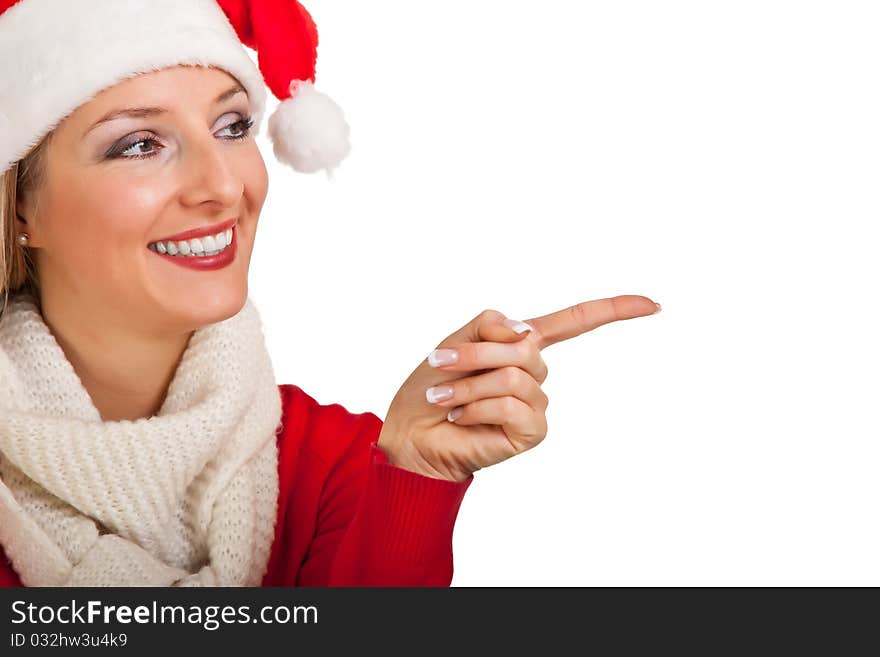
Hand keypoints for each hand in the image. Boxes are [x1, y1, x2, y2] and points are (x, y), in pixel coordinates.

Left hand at [376, 295, 660, 481]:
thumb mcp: (456, 340)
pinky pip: (512, 404)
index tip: (653, 305)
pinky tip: (460, 416)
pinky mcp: (531, 431)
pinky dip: (478, 406)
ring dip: (469, 382)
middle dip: (476, 351)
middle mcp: (534, 373)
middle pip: (525, 344)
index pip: (575, 323)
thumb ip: (491, 326)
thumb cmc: (433, 386)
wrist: (412, 433)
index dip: (613, 310)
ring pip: (515, 374)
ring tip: (444, 397)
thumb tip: (527, 332)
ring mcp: (536, 403)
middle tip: (439, 363)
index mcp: (521, 345)